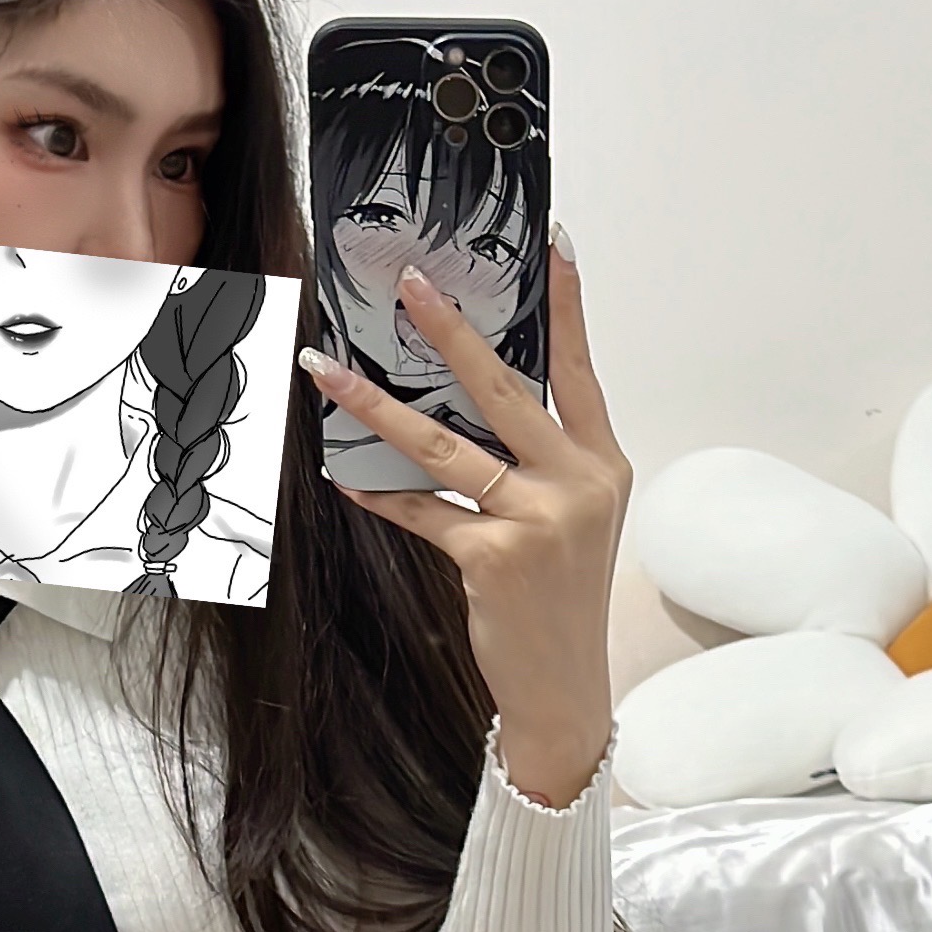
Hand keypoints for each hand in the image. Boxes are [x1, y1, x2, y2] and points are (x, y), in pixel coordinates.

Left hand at [300, 234, 628, 807]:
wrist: (566, 688)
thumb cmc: (560, 599)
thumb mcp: (572, 519)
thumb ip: (537, 462)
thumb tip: (464, 403)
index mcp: (602, 464)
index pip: (579, 369)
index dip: (567, 306)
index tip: (553, 243)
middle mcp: (579, 482)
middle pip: (504, 388)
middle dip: (451, 328)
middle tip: (411, 281)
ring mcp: (540, 519)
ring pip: (443, 445)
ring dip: (376, 407)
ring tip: (329, 370)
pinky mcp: (496, 556)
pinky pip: (423, 511)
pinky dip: (380, 493)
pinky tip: (345, 475)